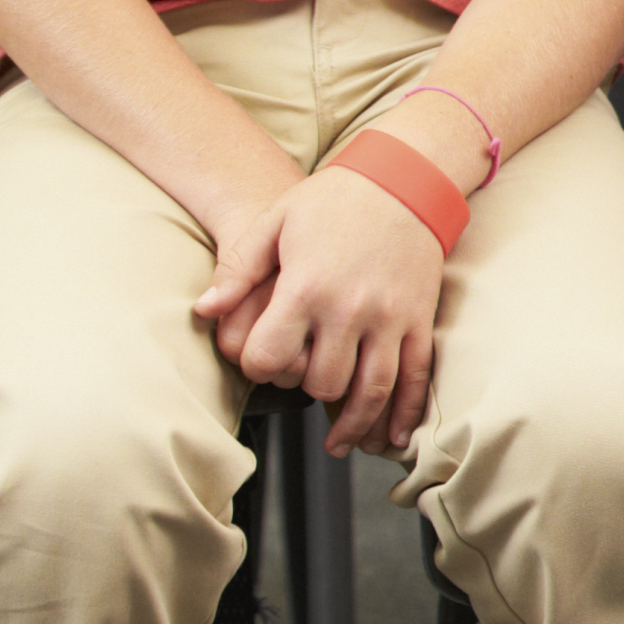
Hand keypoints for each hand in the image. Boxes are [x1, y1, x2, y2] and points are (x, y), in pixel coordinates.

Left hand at [198, 166, 444, 456]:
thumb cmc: (334, 198)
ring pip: (373, 390)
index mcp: (307, 288)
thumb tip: (204, 311)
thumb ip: (237, 270)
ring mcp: (391, 317)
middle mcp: (351, 309)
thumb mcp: (275, 222)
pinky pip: (417, 376)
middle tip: (301, 386)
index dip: (258, 368)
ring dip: (357, 425)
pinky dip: (406, 413)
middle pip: (322, 382)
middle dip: (306, 393)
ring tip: (343, 445)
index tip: (261, 361)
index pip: (271, 358)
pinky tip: (393, 437)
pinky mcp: (419, 318)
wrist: (405, 178)